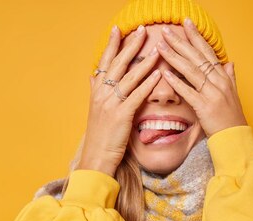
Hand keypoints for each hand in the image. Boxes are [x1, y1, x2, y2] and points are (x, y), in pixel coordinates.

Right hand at [78, 25, 161, 176]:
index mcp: (96, 92)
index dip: (112, 45)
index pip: (104, 62)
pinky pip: (137, 95)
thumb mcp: (95, 111)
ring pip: (129, 77)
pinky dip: (148, 83)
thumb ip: (95, 92)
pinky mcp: (121, 116)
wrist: (96, 158)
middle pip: (118, 64)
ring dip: (145, 62)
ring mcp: (110, 104)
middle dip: (131, 45)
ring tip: (157, 49)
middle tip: (142, 30)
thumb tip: (93, 77)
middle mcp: (101, 94)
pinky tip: (158, 74)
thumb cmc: (99, 136)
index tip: (118, 29)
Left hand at [155, 18, 247, 136]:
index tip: (186, 24)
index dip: (196, 37)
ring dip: (174, 57)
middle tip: (166, 31)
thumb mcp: (233, 95)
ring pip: (191, 71)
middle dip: (180, 42)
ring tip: (160, 47)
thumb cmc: (231, 118)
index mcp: (223, 77)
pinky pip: (189, 92)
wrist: (235, 138)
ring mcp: (212, 94)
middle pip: (197, 57)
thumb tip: (229, 63)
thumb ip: (230, 77)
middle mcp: (219, 82)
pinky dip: (177, 82)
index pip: (208, 52)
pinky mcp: (205, 107)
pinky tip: (165, 73)